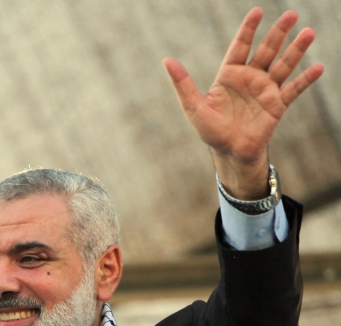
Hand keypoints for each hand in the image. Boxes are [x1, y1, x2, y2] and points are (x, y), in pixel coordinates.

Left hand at [164, 8, 322, 199]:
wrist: (229, 152)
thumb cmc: (210, 129)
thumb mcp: (193, 106)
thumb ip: (182, 83)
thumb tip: (166, 60)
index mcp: (229, 75)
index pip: (240, 46)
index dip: (248, 30)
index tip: (257, 12)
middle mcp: (250, 78)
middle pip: (266, 50)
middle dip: (278, 33)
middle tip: (291, 14)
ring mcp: (265, 90)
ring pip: (283, 65)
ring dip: (296, 50)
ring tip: (308, 32)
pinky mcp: (277, 105)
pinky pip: (293, 90)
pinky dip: (305, 79)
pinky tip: (318, 68)